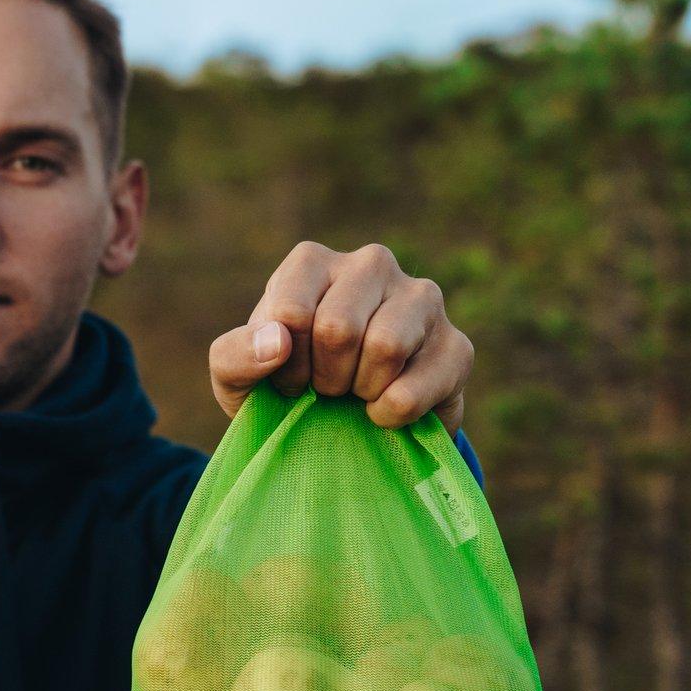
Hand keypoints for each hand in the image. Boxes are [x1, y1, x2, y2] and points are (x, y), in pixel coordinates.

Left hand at [208, 241, 472, 433]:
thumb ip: (234, 356)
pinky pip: (417, 387)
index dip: (283, 365)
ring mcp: (421, 297)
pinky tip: (384, 411)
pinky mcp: (456, 344)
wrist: (342, 427)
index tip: (287, 379)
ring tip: (355, 393)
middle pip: (339, 329)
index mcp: (312, 262)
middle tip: (326, 389)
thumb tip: (276, 342)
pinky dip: (391, 415)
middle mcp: (370, 264)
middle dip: (324, 378)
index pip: (291, 313)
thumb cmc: (281, 387)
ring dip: (359, 392)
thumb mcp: (236, 378)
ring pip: (386, 346)